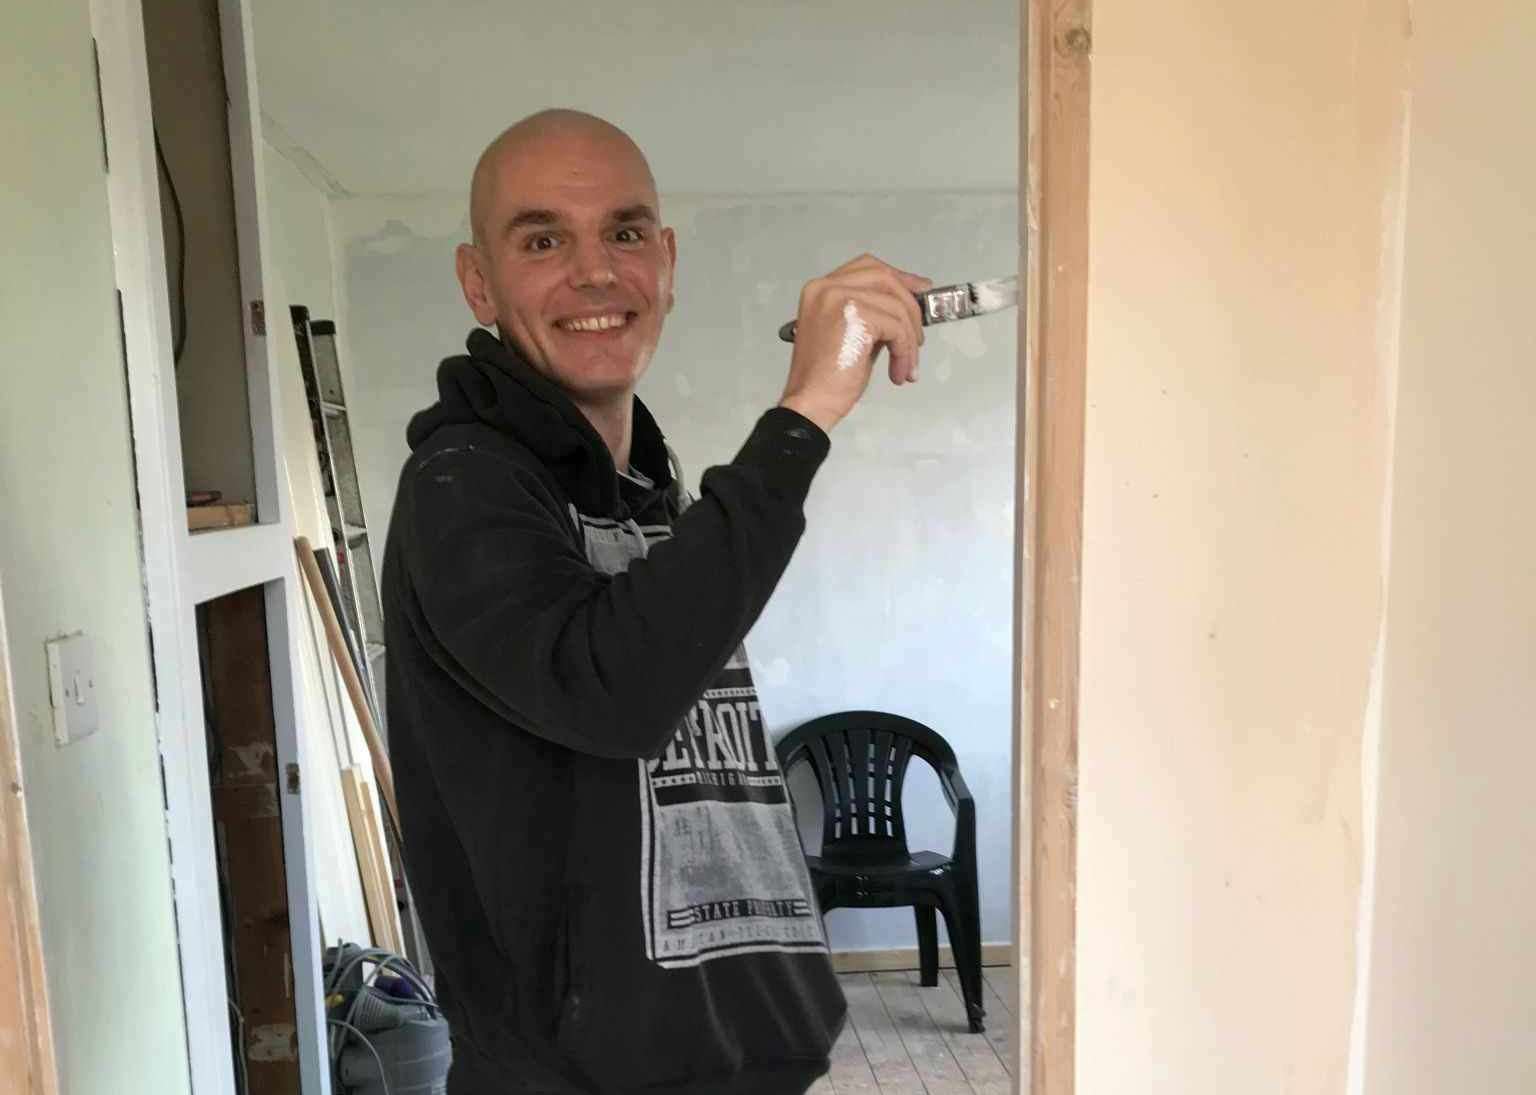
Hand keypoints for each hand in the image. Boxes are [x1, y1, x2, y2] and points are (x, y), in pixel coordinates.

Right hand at [777, 254, 930, 432]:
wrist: (810, 404)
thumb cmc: (825, 378)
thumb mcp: (850, 335)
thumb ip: (873, 315)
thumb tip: (905, 309)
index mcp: (820, 289)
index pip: (867, 267)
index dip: (898, 277)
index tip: (918, 290)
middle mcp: (826, 288)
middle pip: (885, 278)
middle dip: (910, 305)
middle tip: (920, 333)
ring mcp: (840, 299)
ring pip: (896, 306)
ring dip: (909, 339)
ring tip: (906, 365)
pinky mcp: (856, 316)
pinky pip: (897, 327)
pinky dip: (905, 351)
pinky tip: (899, 371)